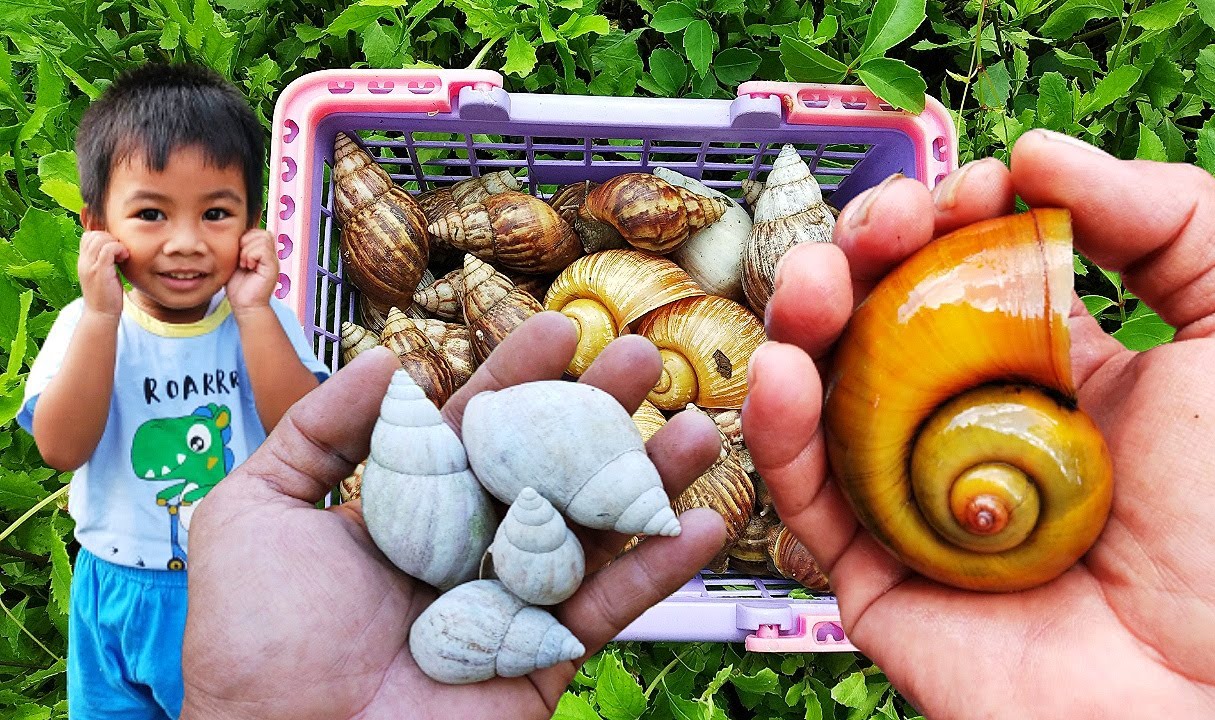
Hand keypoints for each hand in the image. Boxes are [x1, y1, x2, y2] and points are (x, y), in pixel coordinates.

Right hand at [77, 230, 127, 316]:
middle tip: (120, 253)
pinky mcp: (99, 271)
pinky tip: (124, 259)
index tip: (116, 250)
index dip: (104, 237)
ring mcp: (89, 265)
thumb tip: (116, 248)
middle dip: (110, 238)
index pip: (88, 236)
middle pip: (93, 234)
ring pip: (100, 238)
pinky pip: (108, 249)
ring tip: (123, 256)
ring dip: (116, 243)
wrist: (101, 314)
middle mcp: (83, 261)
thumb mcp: (103, 273)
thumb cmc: (106, 295)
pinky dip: (119, 250)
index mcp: (83, 260)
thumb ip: (104, 260)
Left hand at [180, 312, 725, 719]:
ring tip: (700, 427)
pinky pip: (607, 608)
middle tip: (643, 358)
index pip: (475, 425)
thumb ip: (318, 430)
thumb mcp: (257, 512)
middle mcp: (468, 546)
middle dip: (597, 410)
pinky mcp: (540, 659)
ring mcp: (509, 602)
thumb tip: (387, 362)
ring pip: (593, 528)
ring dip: (649, 478)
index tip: (559, 326)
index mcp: (410, 506)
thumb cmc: (253, 640)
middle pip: (547, 466)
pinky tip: (703, 523)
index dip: (517, 375)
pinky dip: (657, 569)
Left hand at [225, 228, 278, 312]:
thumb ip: (239, 249)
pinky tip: (248, 266)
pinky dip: (251, 255)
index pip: (258, 231)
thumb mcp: (235, 262)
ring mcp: (273, 261)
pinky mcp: (272, 267)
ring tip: (244, 263)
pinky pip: (262, 250)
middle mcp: (270, 256)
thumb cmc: (238, 287)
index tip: (238, 253)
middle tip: (241, 258)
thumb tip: (235, 236)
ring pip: (263, 238)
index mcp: (262, 253)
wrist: (245, 306)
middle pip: (263, 233)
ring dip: (248, 250)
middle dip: (247, 241)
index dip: (245, 237)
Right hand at [741, 129, 1214, 718]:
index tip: (963, 192)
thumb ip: (1170, 220)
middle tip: (877, 226)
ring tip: (814, 281)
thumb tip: (1037, 154)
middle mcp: (977, 433)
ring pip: (827, 403)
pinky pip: (808, 499)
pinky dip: (779, 431)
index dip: (947, 223)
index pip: (966, 280)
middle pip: (882, 328)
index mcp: (1056, 376)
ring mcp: (921, 503)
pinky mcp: (880, 577)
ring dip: (804, 326)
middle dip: (863, 259)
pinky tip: (786, 368)